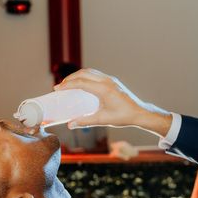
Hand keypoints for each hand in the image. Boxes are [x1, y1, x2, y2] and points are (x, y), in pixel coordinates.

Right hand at [54, 68, 172, 136]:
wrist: (139, 113)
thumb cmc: (123, 117)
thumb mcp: (103, 120)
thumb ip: (85, 121)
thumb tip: (70, 125)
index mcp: (104, 89)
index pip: (81, 83)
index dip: (67, 85)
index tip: (57, 89)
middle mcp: (107, 81)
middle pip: (83, 73)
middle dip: (70, 79)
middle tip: (60, 87)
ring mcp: (110, 79)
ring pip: (90, 72)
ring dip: (77, 76)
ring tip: (68, 84)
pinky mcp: (112, 81)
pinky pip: (96, 74)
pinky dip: (85, 76)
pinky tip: (81, 84)